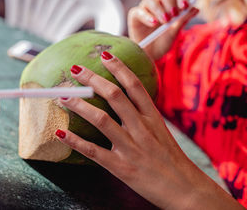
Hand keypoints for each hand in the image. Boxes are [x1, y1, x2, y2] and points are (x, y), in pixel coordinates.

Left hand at [55, 52, 243, 209]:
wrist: (186, 190)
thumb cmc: (172, 160)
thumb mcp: (162, 132)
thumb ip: (144, 116)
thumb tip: (126, 101)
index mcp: (153, 118)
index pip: (135, 85)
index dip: (119, 68)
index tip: (105, 55)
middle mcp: (141, 128)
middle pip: (115, 96)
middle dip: (93, 79)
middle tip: (76, 69)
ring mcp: (131, 147)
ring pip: (101, 119)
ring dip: (80, 105)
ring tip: (63, 96)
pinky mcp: (121, 167)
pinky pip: (94, 151)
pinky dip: (75, 142)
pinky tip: (60, 133)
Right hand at [128, 0, 198, 59]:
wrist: (149, 55)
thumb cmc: (162, 43)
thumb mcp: (174, 33)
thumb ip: (182, 21)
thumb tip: (195, 9)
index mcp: (170, 4)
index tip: (185, 6)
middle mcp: (158, 3)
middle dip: (170, 0)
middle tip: (174, 14)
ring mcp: (145, 8)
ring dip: (159, 9)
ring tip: (164, 21)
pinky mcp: (134, 15)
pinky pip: (139, 11)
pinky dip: (147, 16)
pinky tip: (153, 23)